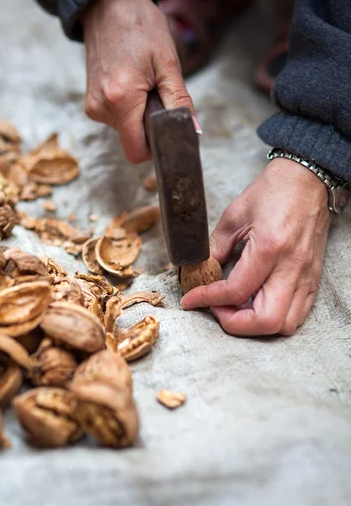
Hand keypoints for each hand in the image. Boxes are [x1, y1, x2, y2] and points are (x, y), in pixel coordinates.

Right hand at [80, 0, 196, 163]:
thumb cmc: (140, 27)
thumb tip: (193, 131)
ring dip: (139, 115)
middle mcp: (101, 108)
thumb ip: (180, 102)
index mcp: (121, 99)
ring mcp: (93, 106)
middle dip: (149, 126)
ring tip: (141, 83)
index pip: (137, 152)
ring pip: (125, 130)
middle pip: (132, 141)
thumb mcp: (168, 63)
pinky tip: (130, 83)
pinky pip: (116, 119)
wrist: (108, 5)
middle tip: (155, 93)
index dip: (155, 148)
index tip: (166, 130)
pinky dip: (128, 109)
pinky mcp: (91, 103)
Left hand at [181, 158, 330, 335]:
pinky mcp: (312, 278)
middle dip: (234, 322)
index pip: (236, 291)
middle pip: (266, 321)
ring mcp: (306, 276)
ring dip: (255, 324)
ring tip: (236, 306)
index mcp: (269, 248)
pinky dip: (274, 318)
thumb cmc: (274, 191)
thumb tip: (202, 271)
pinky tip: (256, 303)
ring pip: (284, 325)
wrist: (307, 180)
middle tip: (216, 308)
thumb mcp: (234, 215)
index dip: (208, 300)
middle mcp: (291, 267)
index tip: (191, 299)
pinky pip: (297, 314)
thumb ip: (216, 247)